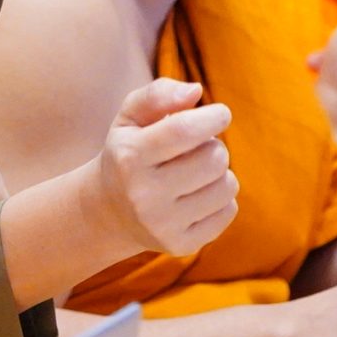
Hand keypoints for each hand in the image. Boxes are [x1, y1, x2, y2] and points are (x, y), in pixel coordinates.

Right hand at [90, 79, 235, 256]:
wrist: (108, 212)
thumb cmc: (128, 152)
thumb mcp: (130, 117)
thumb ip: (159, 94)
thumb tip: (195, 91)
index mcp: (129, 157)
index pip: (184, 131)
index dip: (212, 117)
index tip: (221, 113)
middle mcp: (144, 195)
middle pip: (213, 158)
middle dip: (214, 145)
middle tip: (199, 147)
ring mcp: (163, 225)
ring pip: (226, 186)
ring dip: (221, 172)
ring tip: (198, 171)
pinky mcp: (181, 245)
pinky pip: (228, 211)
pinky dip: (221, 198)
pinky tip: (199, 194)